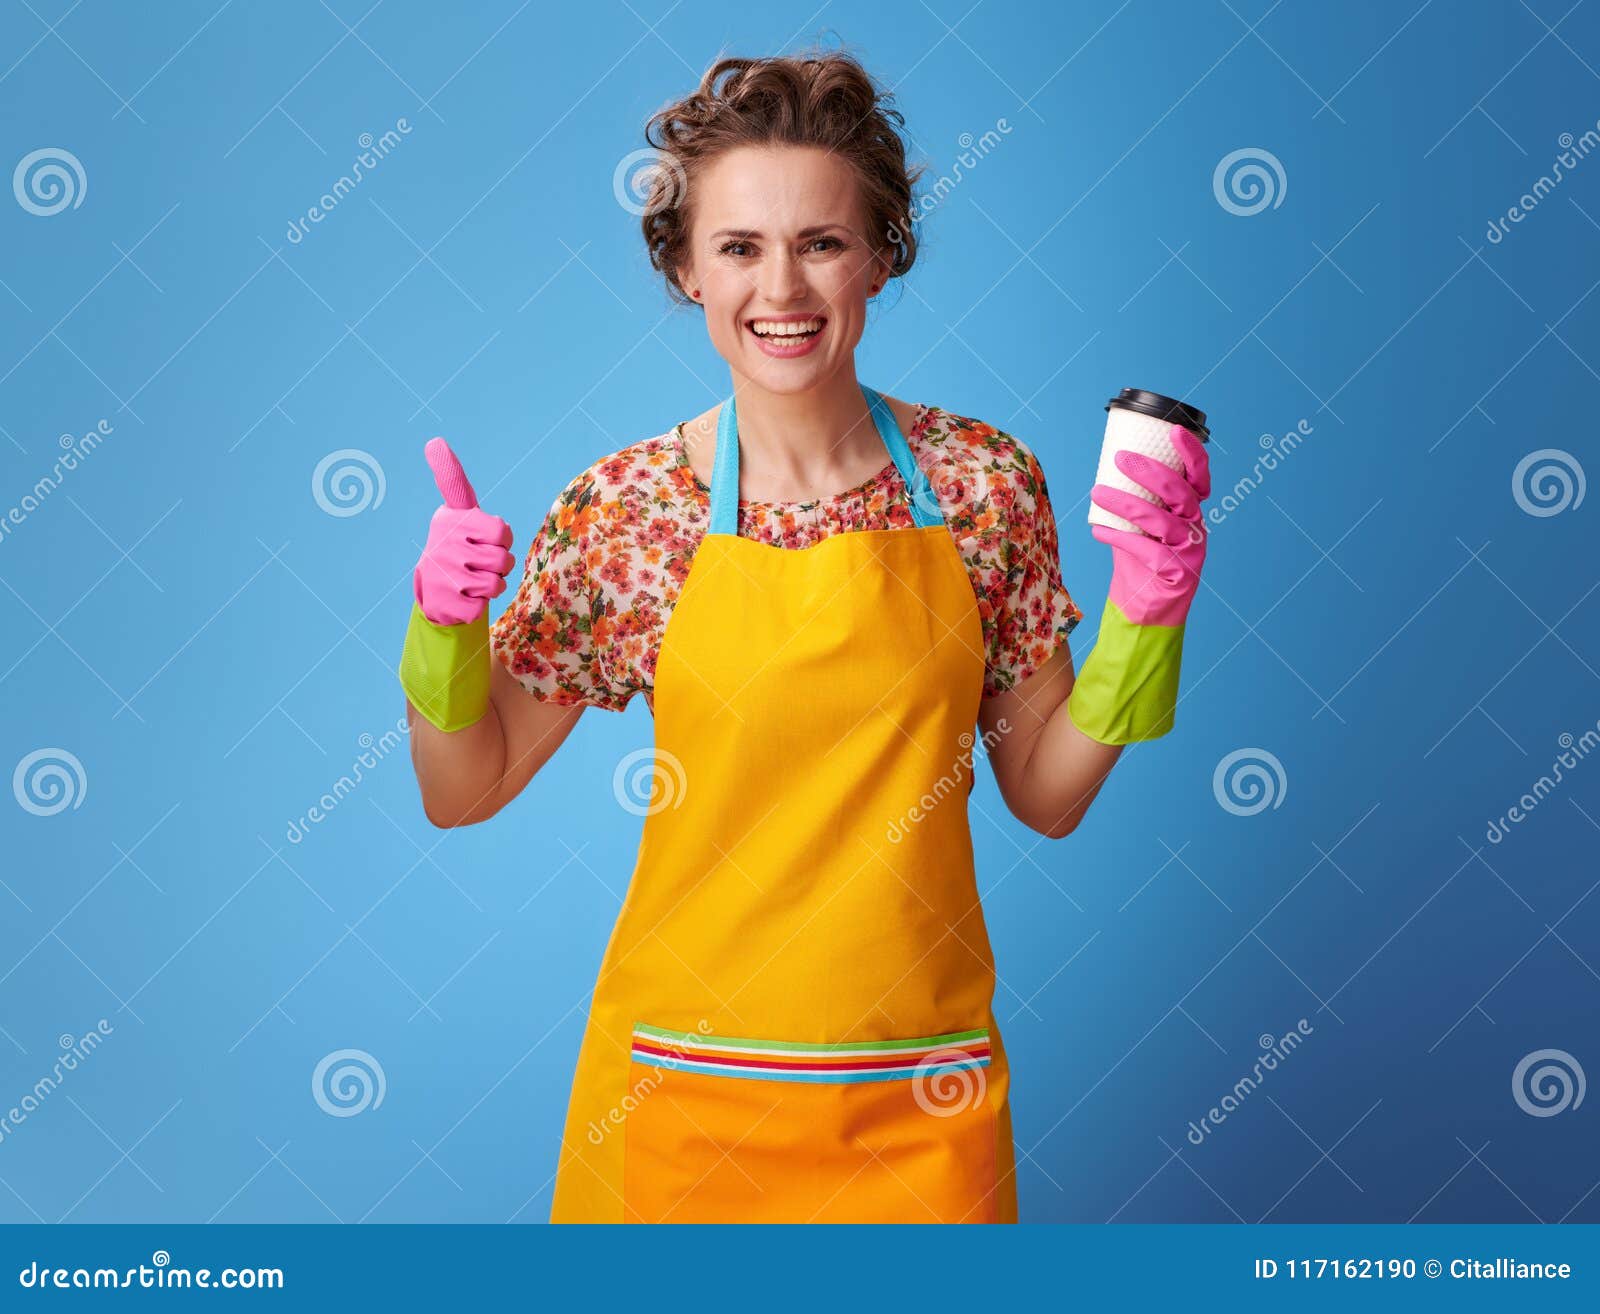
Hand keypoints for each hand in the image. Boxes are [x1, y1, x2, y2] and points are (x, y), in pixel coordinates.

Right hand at [413, 438, 514, 626]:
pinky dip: (479, 603)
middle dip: (501, 563)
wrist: (434, 589)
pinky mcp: (446, 602)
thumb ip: (453, 481)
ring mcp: (444, 573)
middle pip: (504, 558)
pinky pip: (482, 605)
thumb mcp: (459, 513)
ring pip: (496, 583)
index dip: (499, 534)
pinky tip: (464, 595)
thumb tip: (434, 441)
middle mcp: (445, 543)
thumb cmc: (459, 545)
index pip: (494, 526)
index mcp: (453, 519)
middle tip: (483, 561)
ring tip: (475, 577)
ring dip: (492, 583)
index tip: (476, 520)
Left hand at [1088, 424, 1209, 627]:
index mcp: (1190, 511)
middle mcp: (1195, 528)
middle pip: (1180, 493)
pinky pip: (1147, 551)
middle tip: (1121, 458)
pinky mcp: (1178, 574)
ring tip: (1097, 493)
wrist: (1144, 610)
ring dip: (1126, 503)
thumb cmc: (1140, 563)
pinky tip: (1098, 531)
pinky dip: (1119, 538)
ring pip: (1161, 521)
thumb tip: (1105, 469)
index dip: (1191, 453)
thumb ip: (1134, 501)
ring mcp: (1190, 552)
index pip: (1199, 477)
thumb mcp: (1139, 527)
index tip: (1173, 430)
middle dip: (1150, 471)